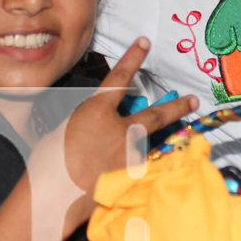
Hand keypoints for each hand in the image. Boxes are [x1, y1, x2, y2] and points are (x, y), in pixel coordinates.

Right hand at [52, 38, 196, 203]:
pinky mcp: (131, 178)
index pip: (119, 78)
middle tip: (193, 100)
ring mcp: (128, 155)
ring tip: (148, 150)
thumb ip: (85, 123)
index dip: (132, 58)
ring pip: (145, 145)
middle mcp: (119, 130)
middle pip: (156, 114)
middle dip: (177, 107)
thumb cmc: (47, 163)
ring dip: (148, 146)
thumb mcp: (63, 130)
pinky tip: (124, 176)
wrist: (53, 197)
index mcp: (96, 112)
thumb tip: (96, 126)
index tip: (144, 43)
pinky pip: (137, 168)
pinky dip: (134, 169)